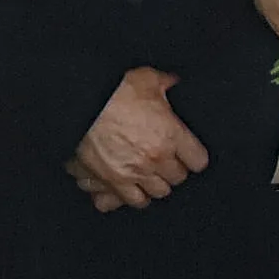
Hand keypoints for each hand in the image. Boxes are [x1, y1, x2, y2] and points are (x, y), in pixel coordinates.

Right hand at [72, 68, 208, 208]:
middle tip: (166, 159)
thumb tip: (172, 81)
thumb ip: (164, 82)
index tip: (188, 152)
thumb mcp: (146, 78)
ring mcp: (134, 173)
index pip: (198, 160)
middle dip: (173, 169)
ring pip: (157, 193)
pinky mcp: (112, 182)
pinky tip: (131, 185)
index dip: (193, 156)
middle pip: (178, 178)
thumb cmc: (112, 91)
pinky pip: (131, 200)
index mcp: (170, 134)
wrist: (80, 103)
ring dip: (155, 183)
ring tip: (149, 173)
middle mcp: (155, 158)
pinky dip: (133, 195)